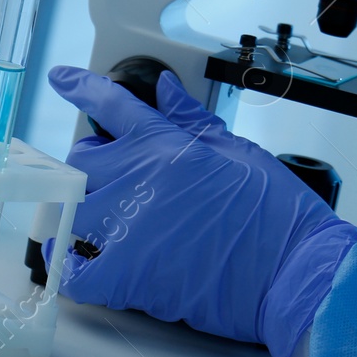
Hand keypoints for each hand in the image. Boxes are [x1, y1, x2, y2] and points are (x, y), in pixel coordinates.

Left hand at [46, 66, 356, 356]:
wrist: (294, 270)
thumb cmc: (277, 212)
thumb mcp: (239, 151)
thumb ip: (192, 120)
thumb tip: (166, 89)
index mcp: (169, 147)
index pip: (111, 104)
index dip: (80, 87)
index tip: (63, 80)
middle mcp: (141, 182)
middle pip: (80, 161)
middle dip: (88, 162)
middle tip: (108, 174)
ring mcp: (130, 230)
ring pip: (71, 213)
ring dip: (80, 214)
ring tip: (100, 222)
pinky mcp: (130, 277)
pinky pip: (75, 272)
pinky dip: (74, 268)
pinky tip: (87, 263)